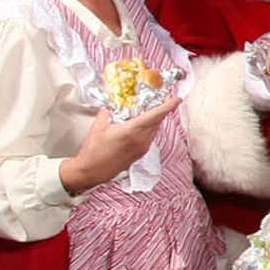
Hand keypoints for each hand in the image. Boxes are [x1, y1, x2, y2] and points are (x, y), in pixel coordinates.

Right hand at [60, 98, 176, 194]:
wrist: (92, 171)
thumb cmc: (94, 151)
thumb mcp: (98, 126)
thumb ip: (106, 113)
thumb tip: (110, 107)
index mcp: (133, 130)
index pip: (156, 115)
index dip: (169, 105)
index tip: (177, 98)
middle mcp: (141, 139)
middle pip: (158, 121)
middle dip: (162, 110)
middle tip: (162, 100)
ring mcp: (142, 148)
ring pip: (155, 130)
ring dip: (155, 120)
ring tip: (149, 112)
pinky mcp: (141, 154)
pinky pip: (150, 138)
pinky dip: (149, 130)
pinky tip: (140, 127)